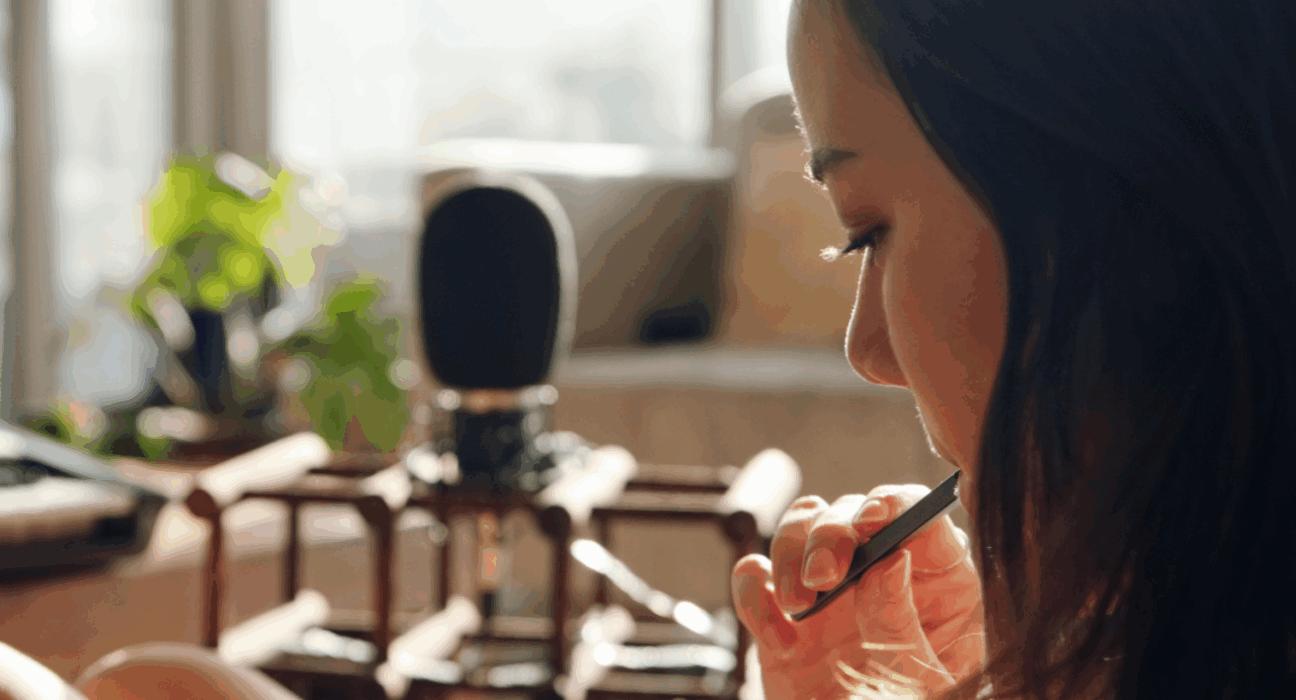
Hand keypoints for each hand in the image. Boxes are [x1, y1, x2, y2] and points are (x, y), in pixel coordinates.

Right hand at [731, 484, 984, 698]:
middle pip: (849, 512)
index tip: (873, 517)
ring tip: (799, 607)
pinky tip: (779, 642)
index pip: (919, 516)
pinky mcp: (779, 612)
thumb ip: (901, 623)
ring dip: (789, 554)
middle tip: (822, 577)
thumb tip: (890, 560)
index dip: (895, 503)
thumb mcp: (918, 683)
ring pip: (797, 526)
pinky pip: (753, 576)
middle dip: (830, 534)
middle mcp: (878, 574)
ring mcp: (826, 590)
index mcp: (936, 584)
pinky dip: (754, 597)